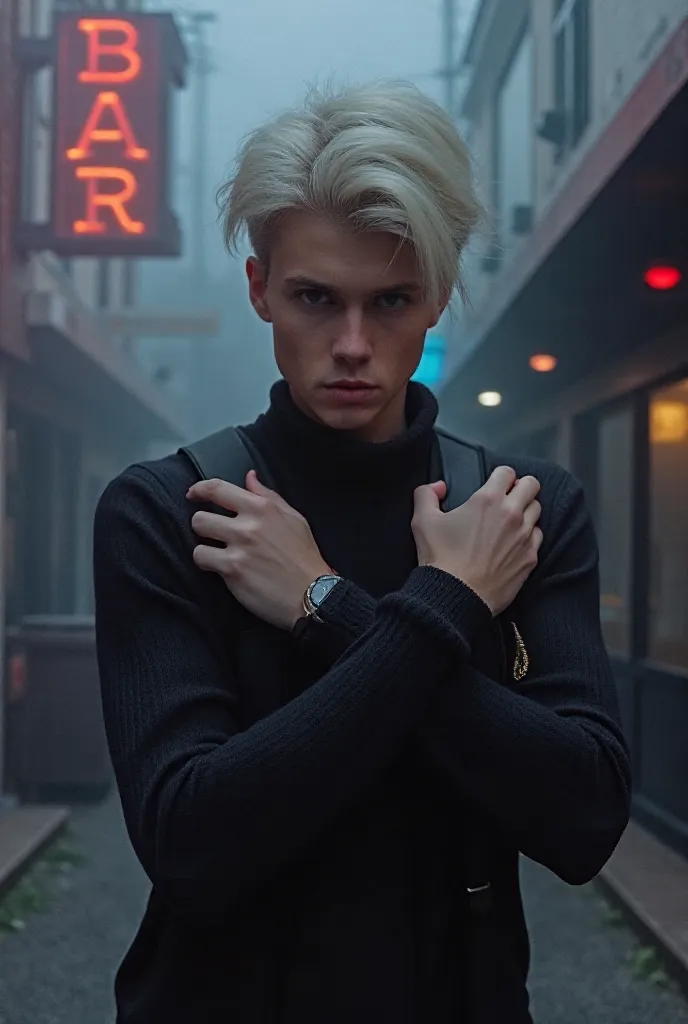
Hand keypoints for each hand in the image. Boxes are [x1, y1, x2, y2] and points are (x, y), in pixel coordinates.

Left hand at [187, 471, 330, 629]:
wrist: (313, 594)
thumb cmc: (305, 558)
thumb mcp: (294, 519)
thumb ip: (268, 496)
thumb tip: (250, 477)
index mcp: (263, 507)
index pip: (218, 488)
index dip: (199, 490)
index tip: (193, 494)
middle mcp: (249, 524)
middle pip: (201, 516)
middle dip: (203, 526)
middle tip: (213, 535)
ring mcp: (239, 547)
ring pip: (198, 537)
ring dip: (204, 546)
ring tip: (217, 554)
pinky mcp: (232, 569)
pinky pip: (202, 558)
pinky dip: (207, 563)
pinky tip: (221, 568)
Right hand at [411, 467, 542, 614]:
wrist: (456, 595)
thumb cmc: (440, 558)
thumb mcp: (422, 520)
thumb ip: (426, 494)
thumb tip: (439, 486)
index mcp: (488, 499)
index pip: (507, 472)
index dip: (500, 476)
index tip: (494, 484)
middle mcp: (511, 514)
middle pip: (532, 485)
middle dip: (521, 487)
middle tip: (509, 497)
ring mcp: (524, 536)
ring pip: (537, 510)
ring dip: (526, 510)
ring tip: (512, 520)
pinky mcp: (530, 557)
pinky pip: (538, 536)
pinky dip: (529, 535)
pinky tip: (515, 541)